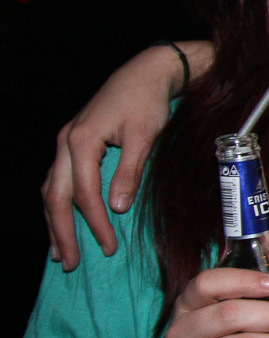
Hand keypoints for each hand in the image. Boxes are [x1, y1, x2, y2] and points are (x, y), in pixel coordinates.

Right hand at [43, 44, 188, 268]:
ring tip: (60, 253)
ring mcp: (65, 143)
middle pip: (55, 196)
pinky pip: (57, 181)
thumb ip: (129, 171)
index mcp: (81, 141)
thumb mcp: (144, 135)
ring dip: (54, 223)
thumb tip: (117, 208)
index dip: (95, 223)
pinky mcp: (73, 144)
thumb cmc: (148, 102)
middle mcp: (66, 143)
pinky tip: (61, 222)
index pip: (84, 193)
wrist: (145, 73)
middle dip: (62, 232)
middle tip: (70, 264)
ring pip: (50, 190)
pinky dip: (57, 205)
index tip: (108, 248)